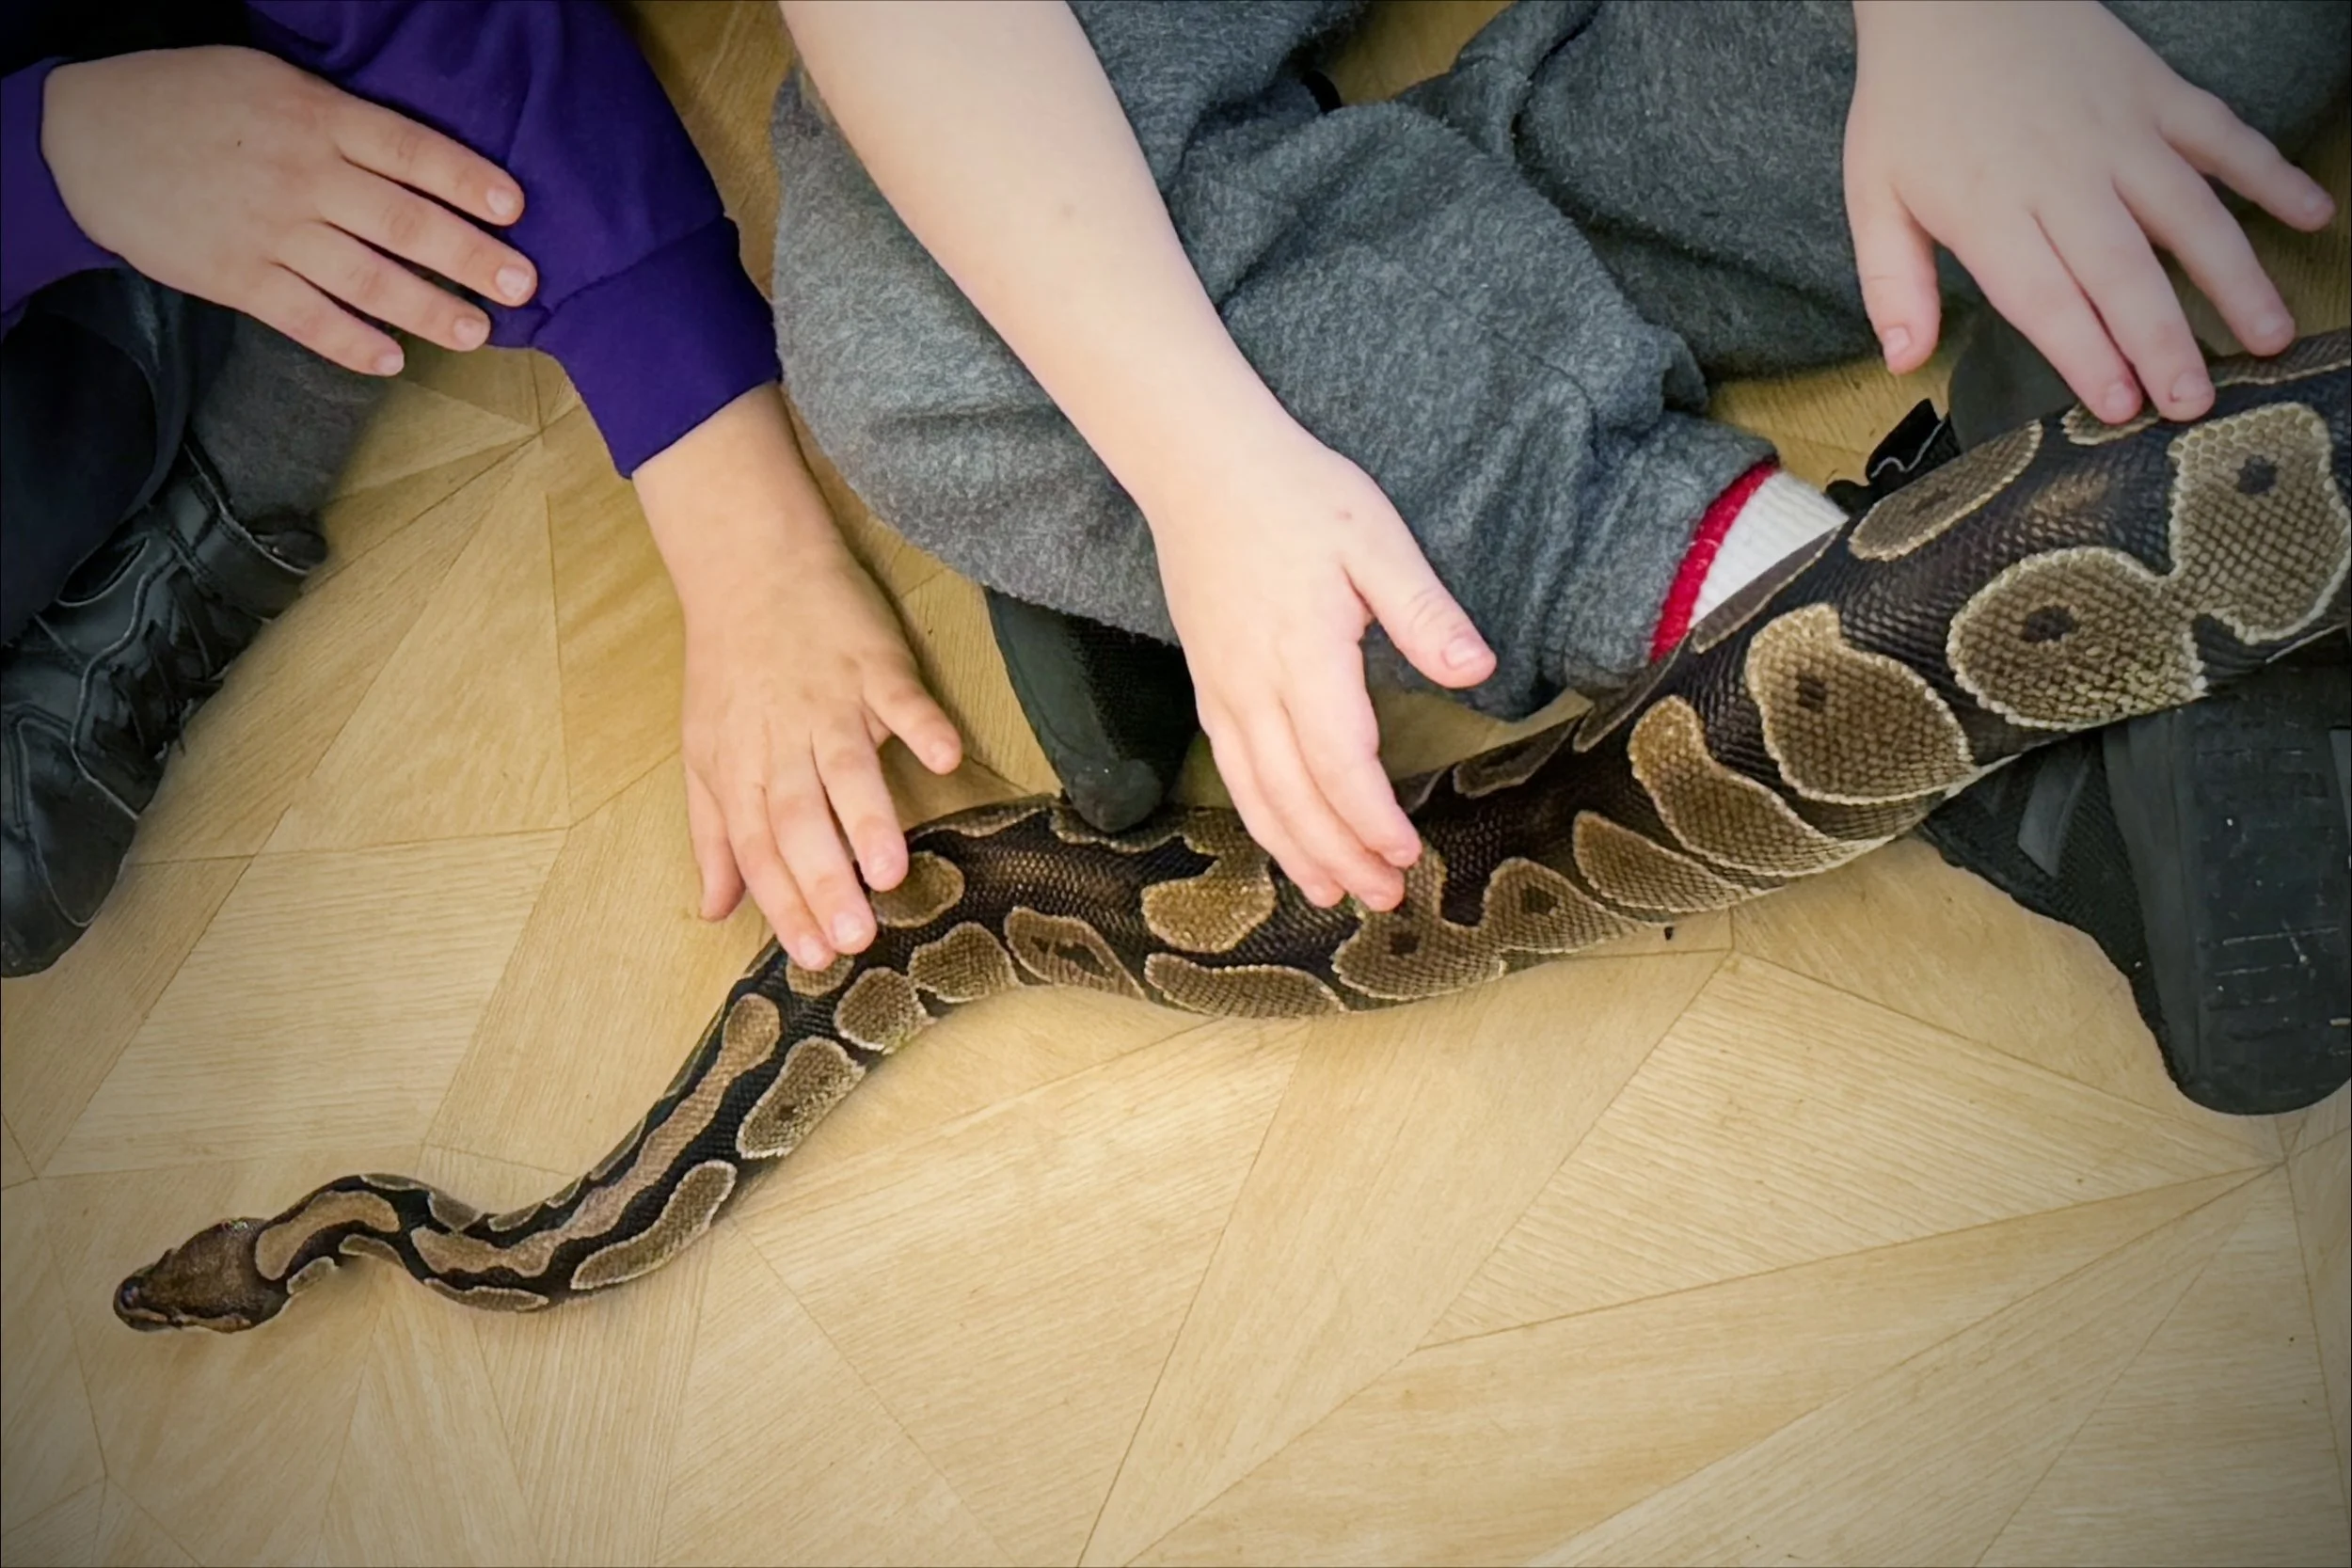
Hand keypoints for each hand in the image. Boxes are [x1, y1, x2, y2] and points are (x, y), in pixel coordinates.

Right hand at [42, 46, 537, 375]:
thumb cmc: (193, 103)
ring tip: (476, 331)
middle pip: (405, 222)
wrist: (87, 137)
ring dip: (429, 310)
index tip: (515, 209)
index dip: (467, 181)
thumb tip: (416, 162)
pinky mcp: (236, 277)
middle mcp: (303, 176)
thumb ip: (341, 121)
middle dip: (471, 257)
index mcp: (317, 118)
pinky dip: (352, 343)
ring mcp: (270, 231)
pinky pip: (307, 318)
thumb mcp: (271, 83)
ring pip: (367, 279)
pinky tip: (392, 360)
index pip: (411, 150)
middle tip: (523, 283)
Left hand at [634, 388, 961, 968]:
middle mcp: (783, 742)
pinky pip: (901, 697)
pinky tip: (946, 757)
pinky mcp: (873, 663)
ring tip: (890, 872)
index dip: (783, 903)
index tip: (812, 956)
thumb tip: (716, 909)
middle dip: (825, 880)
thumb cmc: (732, 670)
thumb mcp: (706, 754)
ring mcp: (830, 701)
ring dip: (868, 817)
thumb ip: (713, 835)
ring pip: (846, 767)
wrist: (753, 568)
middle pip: (800, 819)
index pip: (759, 849)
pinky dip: (922, 724)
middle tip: (853, 938)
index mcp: (741, 770)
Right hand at [1148, 420, 1494, 911]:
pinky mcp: (1209, 687)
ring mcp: (1223, 690)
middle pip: (1294, 795)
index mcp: (1303, 651)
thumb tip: (1477, 671)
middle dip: (1340, 854)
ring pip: (1255, 793)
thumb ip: (1423, 611)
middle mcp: (1253, 684)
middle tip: (1385, 896)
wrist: (1202, 467)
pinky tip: (1284, 840)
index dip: (1371, 817)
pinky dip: (1259, 817)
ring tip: (1333, 894)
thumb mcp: (1375, 537)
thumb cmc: (1296, 495)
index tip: (1407, 851)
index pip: (1338, 759)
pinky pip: (1231, 770)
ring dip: (1295, 851)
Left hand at [1845, 0, 2334, 421]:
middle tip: (2197, 402)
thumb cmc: (1912, 102)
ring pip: (2189, 214)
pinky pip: (2225, 137)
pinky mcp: (2157, 95)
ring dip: (2234, 278)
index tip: (2119, 405)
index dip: (2085, 354)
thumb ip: (1891, 282)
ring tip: (2269, 337)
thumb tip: (1904, 359)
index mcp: (1989, 211)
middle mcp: (2063, 177)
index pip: (2045, 299)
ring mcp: (2119, 133)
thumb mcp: (1873, 195)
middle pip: (2122, 272)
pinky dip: (2271, 175)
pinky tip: (2311, 216)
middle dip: (2163, 342)